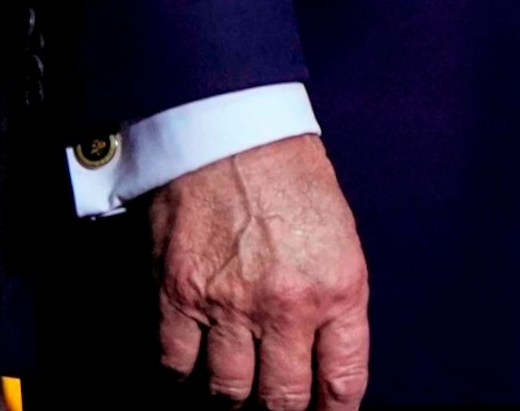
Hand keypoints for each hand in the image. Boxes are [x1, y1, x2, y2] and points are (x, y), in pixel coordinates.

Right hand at [150, 133, 371, 409]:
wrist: (233, 135)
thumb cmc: (292, 179)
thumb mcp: (341, 239)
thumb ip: (333, 302)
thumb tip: (322, 358)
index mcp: (337, 288)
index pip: (342, 380)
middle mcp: (285, 306)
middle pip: (281, 399)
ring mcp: (228, 307)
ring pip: (226, 393)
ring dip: (232, 403)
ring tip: (236, 400)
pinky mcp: (178, 299)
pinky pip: (176, 367)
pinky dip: (183, 380)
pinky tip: (192, 377)